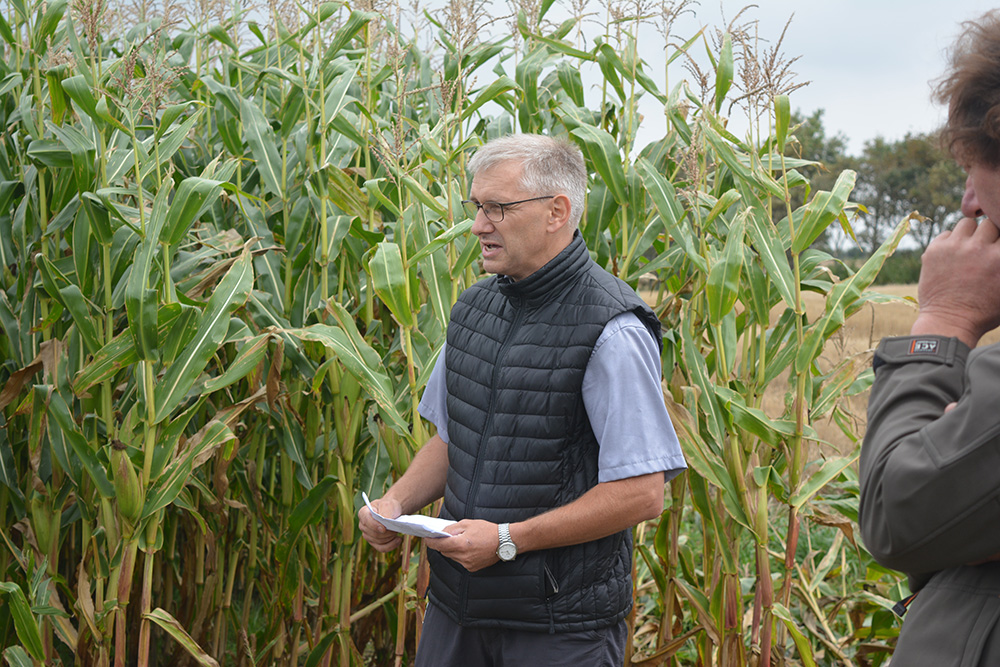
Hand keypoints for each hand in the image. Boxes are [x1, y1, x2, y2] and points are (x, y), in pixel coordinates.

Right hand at [359, 497, 403, 551]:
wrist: (392, 511)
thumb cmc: (389, 507)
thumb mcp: (388, 504)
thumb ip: (386, 510)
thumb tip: (386, 520)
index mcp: (363, 513)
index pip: (366, 521)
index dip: (374, 526)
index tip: (384, 529)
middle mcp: (363, 526)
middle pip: (374, 534)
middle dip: (386, 533)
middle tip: (396, 528)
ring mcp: (368, 535)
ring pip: (378, 541)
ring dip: (390, 538)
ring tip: (397, 531)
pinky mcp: (374, 543)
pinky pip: (381, 548)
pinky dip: (391, 545)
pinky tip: (398, 539)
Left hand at [425, 519, 499, 571]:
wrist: (505, 541)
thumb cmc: (487, 530)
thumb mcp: (468, 524)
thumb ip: (452, 528)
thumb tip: (441, 532)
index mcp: (460, 544)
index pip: (438, 544)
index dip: (430, 541)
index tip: (426, 537)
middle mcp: (462, 557)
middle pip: (444, 551)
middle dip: (441, 544)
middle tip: (440, 536)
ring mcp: (467, 564)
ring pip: (452, 557)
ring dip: (451, 549)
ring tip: (456, 540)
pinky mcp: (472, 568)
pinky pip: (460, 561)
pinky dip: (460, 554)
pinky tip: (467, 547)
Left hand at [913, 217, 999, 346]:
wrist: (949, 322)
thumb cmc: (984, 311)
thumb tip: (999, 250)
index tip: (996, 250)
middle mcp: (979, 248)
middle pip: (989, 223)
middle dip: (989, 235)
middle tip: (985, 249)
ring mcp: (955, 247)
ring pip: (967, 224)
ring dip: (969, 234)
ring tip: (968, 248)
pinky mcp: (934, 250)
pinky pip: (946, 234)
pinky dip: (950, 242)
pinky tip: (952, 256)